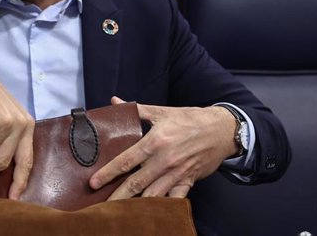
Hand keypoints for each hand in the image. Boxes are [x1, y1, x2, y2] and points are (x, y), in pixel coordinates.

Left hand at [89, 96, 237, 198]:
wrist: (222, 129)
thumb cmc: (190, 119)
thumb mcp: (162, 111)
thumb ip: (137, 109)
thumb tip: (115, 101)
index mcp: (156, 141)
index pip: (127, 160)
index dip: (109, 172)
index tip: (94, 182)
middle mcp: (165, 160)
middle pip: (136, 183)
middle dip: (118, 196)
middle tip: (102, 205)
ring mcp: (177, 173)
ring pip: (153, 195)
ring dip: (137, 205)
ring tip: (121, 212)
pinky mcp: (188, 181)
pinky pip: (174, 199)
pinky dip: (163, 207)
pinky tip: (151, 214)